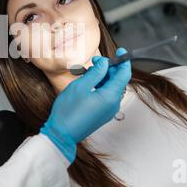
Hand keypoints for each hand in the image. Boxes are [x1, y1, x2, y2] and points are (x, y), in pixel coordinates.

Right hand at [41, 48, 131, 162]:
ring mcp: (108, 110)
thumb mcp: (80, 86)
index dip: (123, 61)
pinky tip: (89, 82)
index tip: (120, 52)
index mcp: (110, 96)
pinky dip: (100, 85)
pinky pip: (106, 95)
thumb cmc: (68, 112)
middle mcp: (113, 104)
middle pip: (118, 80)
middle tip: (95, 60)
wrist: (61, 134)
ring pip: (111, 87)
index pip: (124, 74)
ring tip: (88, 71)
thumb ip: (95, 73)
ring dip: (103, 76)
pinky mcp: (102, 113)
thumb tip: (104, 63)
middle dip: (109, 68)